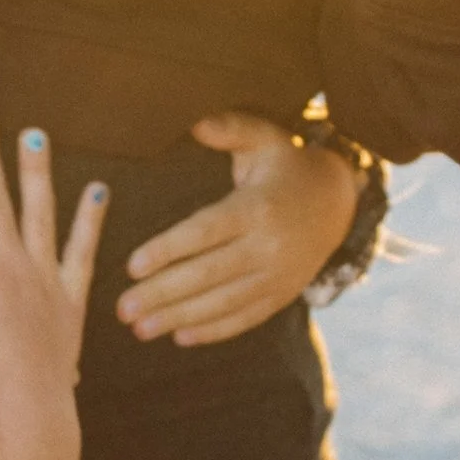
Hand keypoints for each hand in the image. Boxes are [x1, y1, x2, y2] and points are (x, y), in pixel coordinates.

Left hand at [116, 116, 359, 346]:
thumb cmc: (286, 165)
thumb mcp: (265, 138)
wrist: (338, 200)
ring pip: (222, 303)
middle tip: (122, 308)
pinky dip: (214, 331)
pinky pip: (245, 318)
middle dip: (162, 294)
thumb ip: (230, 128)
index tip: (131, 266)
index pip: (205, 233)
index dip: (167, 250)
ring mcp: (277, 275)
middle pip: (207, 275)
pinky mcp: (283, 294)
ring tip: (140, 329)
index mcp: (256, 207)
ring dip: (179, 319)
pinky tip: (181, 338)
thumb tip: (195, 122)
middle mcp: (268, 246)